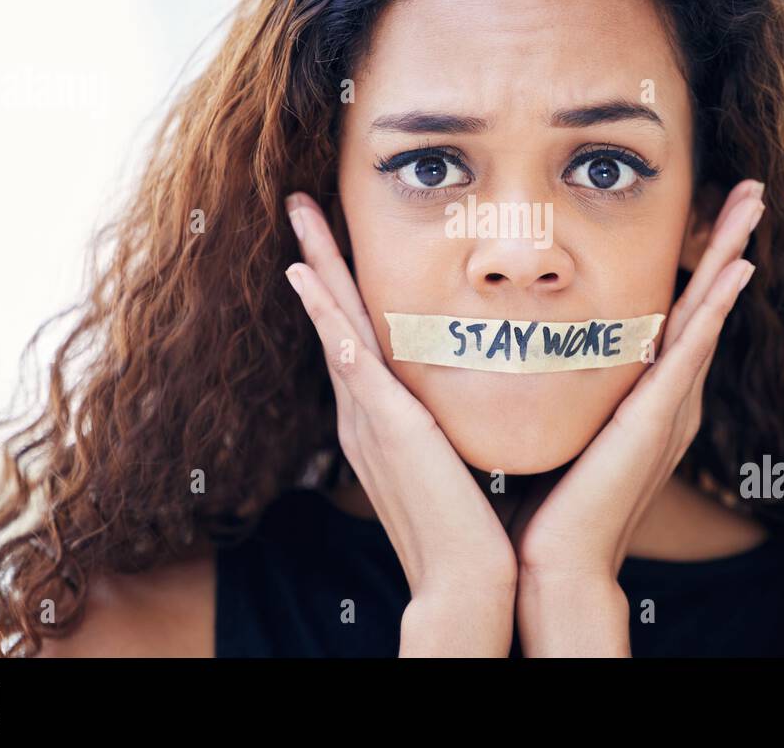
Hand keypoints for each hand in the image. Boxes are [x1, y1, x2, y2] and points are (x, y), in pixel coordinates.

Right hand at [283, 192, 517, 654]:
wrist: (466, 579)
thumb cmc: (474, 522)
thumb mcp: (459, 452)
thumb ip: (455, 415)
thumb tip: (483, 377)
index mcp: (383, 416)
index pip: (357, 334)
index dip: (343, 285)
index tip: (335, 237)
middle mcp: (365, 412)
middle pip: (335, 318)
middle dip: (319, 259)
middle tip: (301, 205)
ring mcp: (368, 418)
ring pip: (335, 326)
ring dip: (317, 269)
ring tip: (300, 219)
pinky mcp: (384, 426)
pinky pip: (349, 360)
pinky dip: (326, 318)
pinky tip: (309, 281)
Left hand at [507, 179, 764, 651]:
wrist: (549, 560)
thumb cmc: (543, 497)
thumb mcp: (556, 418)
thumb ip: (557, 378)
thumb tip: (522, 336)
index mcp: (644, 394)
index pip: (675, 313)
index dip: (695, 261)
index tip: (703, 209)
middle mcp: (667, 397)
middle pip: (704, 303)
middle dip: (727, 243)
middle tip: (751, 189)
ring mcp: (669, 408)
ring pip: (707, 314)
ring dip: (731, 257)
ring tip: (753, 206)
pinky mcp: (658, 422)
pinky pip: (692, 353)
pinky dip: (716, 309)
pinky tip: (737, 271)